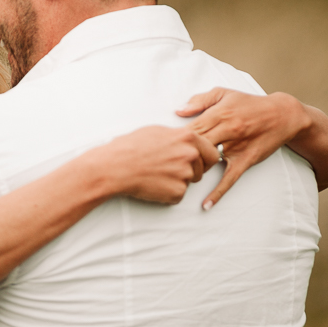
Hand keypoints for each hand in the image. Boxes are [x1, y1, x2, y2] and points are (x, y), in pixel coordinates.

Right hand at [96, 126, 220, 204]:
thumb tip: (187, 141)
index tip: (198, 162)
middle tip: (170, 170)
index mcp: (188, 138)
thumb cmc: (131, 147)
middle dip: (191, 171)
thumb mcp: (157, 131)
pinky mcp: (177, 192)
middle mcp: (190, 155)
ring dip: (177, 181)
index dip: (204, 159)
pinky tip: (153, 184)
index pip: (211, 152)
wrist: (116, 166)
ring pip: (189, 182)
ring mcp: (185, 174)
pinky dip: (167, 193)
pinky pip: (178, 195)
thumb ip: (178, 137)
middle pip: (202, 169)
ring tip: (156, 174)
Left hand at [177, 88, 310, 208]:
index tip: (167, 146)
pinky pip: (229, 179)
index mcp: (218, 114)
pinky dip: (218, 192)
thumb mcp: (224, 94)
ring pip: (208, 162)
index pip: (189, 129)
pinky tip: (206, 205)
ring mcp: (236, 147)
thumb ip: (199, 100)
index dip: (176, 140)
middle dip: (182, 155)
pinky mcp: (245, 160)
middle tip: (171, 164)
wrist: (282, 115)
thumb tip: (178, 111)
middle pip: (195, 146)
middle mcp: (226, 130)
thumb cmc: (249, 104)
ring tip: (182, 177)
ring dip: (194, 170)